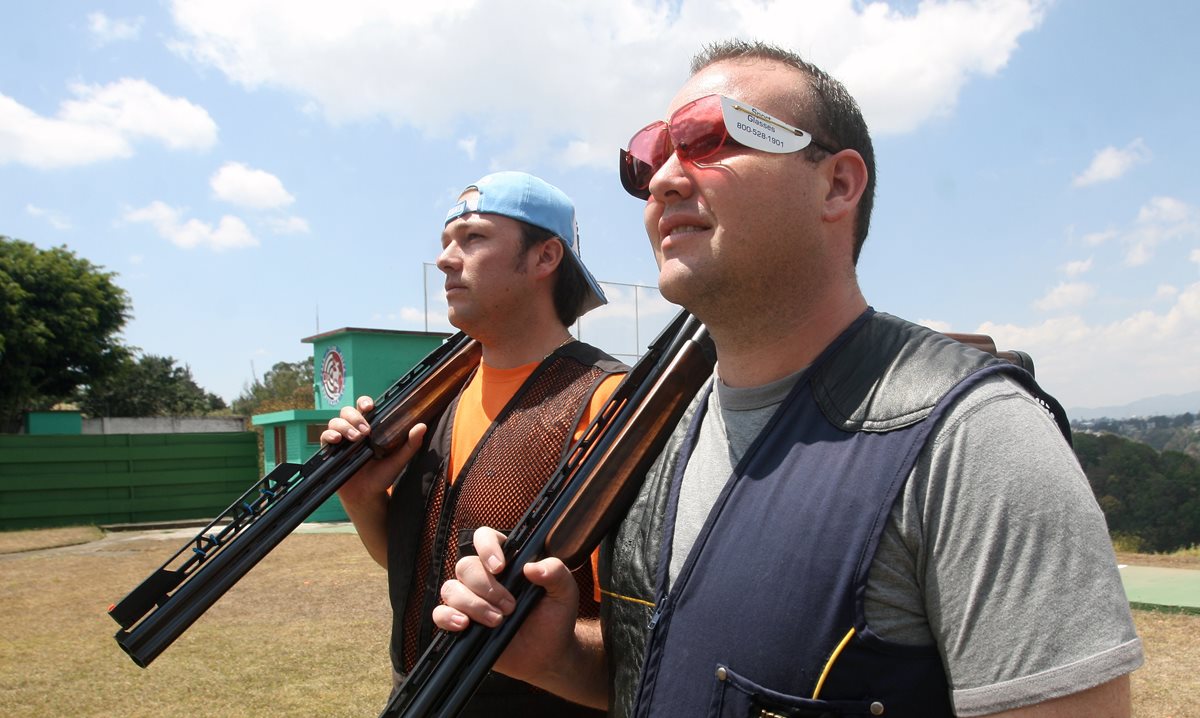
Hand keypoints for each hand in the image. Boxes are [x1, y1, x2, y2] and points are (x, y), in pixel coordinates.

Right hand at [326, 396, 426, 567]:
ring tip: (355, 438)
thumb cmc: (383, 476)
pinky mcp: (331, 451)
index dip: (364, 402)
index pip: (365, 408)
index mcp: (371, 428)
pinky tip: (337, 440)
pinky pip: (324, 436)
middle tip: (365, 431)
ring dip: (344, 426)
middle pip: (348, 411)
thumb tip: (422, 426)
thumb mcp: (398, 460)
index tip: (369, 406)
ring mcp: (342, 440)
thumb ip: (410, 444)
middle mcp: (354, 430)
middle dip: (355, 416)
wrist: (367, 496)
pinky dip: (329, 435)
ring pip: (335, 421)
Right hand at [434, 527, 583, 683]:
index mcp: (506, 561)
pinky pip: (439, 613)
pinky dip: (447, 617)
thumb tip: (532, 567)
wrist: (548, 653)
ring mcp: (470, 599)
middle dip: (487, 588)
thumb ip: (555, 572)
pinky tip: (465, 625)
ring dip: (473, 604)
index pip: (484, 538)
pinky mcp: (460, 622)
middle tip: (510, 606)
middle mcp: (484, 576)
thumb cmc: (554, 617)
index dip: (486, 547)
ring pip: (451, 588)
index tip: (501, 567)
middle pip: (466, 566)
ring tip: (497, 621)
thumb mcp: (565, 591)